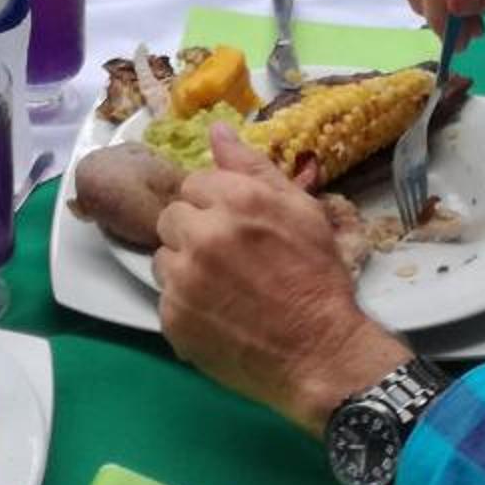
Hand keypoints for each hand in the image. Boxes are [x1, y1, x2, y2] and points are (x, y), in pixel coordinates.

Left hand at [155, 125, 411, 435]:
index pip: (194, 183)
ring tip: (222, 287)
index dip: (213, 204)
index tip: (234, 226)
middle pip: (171, 217)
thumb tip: (216, 130)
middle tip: (227, 257)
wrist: (321, 354)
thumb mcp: (300, 211)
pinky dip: (185, 304)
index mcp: (237, 201)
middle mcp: (204, 234)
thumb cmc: (317, 278)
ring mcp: (184, 279)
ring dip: (184, 267)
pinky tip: (217, 313)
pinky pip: (165, 298)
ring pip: (163, 257)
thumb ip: (252, 167)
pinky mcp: (173, 319)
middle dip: (194, 232)